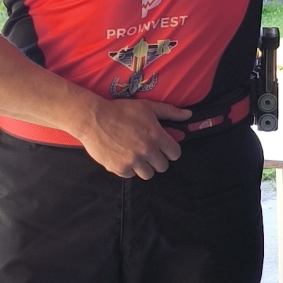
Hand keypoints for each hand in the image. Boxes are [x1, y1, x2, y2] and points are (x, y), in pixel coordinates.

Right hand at [71, 94, 192, 178]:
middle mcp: (147, 151)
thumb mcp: (147, 106)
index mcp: (156, 136)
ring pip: (148, 174)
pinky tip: (123, 157)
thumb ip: (169, 112)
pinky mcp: (119, 168)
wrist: (93, 118)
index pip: (175, 154)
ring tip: (136, 156)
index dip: (171, 151)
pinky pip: (130, 175)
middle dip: (157, 160)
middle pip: (163, 167)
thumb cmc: (120, 110)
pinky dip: (128, 168)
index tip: (164, 148)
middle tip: (148, 152)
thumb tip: (189, 114)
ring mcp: (133, 161)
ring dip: (144, 167)